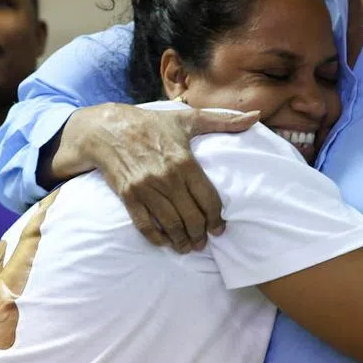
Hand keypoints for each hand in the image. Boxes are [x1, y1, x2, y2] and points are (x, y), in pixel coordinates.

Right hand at [75, 104, 259, 252]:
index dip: (217, 218)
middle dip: (200, 234)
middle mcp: (167, 178)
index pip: (208, 199)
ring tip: (188, 247)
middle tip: (204, 241)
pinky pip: (145, 225)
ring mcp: (146, 189)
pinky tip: (164, 243)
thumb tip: (255, 116)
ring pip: (170, 224)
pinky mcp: (128, 196)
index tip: (220, 228)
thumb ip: (223, 120)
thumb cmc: (151, 124)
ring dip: (181, 241)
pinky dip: (156, 238)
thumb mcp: (187, 119)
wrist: (107, 129)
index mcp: (185, 161)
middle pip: (191, 217)